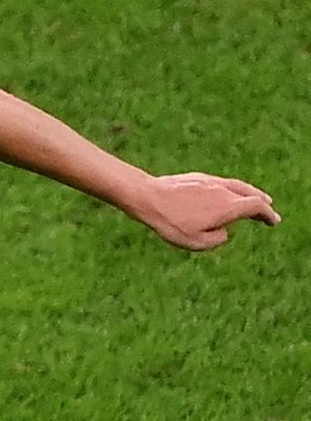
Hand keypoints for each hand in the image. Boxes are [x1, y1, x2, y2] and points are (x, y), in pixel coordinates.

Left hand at [130, 172, 278, 250]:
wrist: (146, 196)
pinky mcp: (196, 177)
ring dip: (248, 192)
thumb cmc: (170, 222)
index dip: (267, 214)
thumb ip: (217, 239)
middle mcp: (222, 190)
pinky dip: (231, 188)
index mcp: (227, 206)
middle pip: (249, 193)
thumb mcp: (196, 242)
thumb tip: (224, 231)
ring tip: (255, 197)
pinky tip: (228, 192)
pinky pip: (221, 182)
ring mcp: (209, 181)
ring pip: (236, 185)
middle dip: (261, 202)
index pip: (256, 206)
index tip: (273, 220)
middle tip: (269, 209)